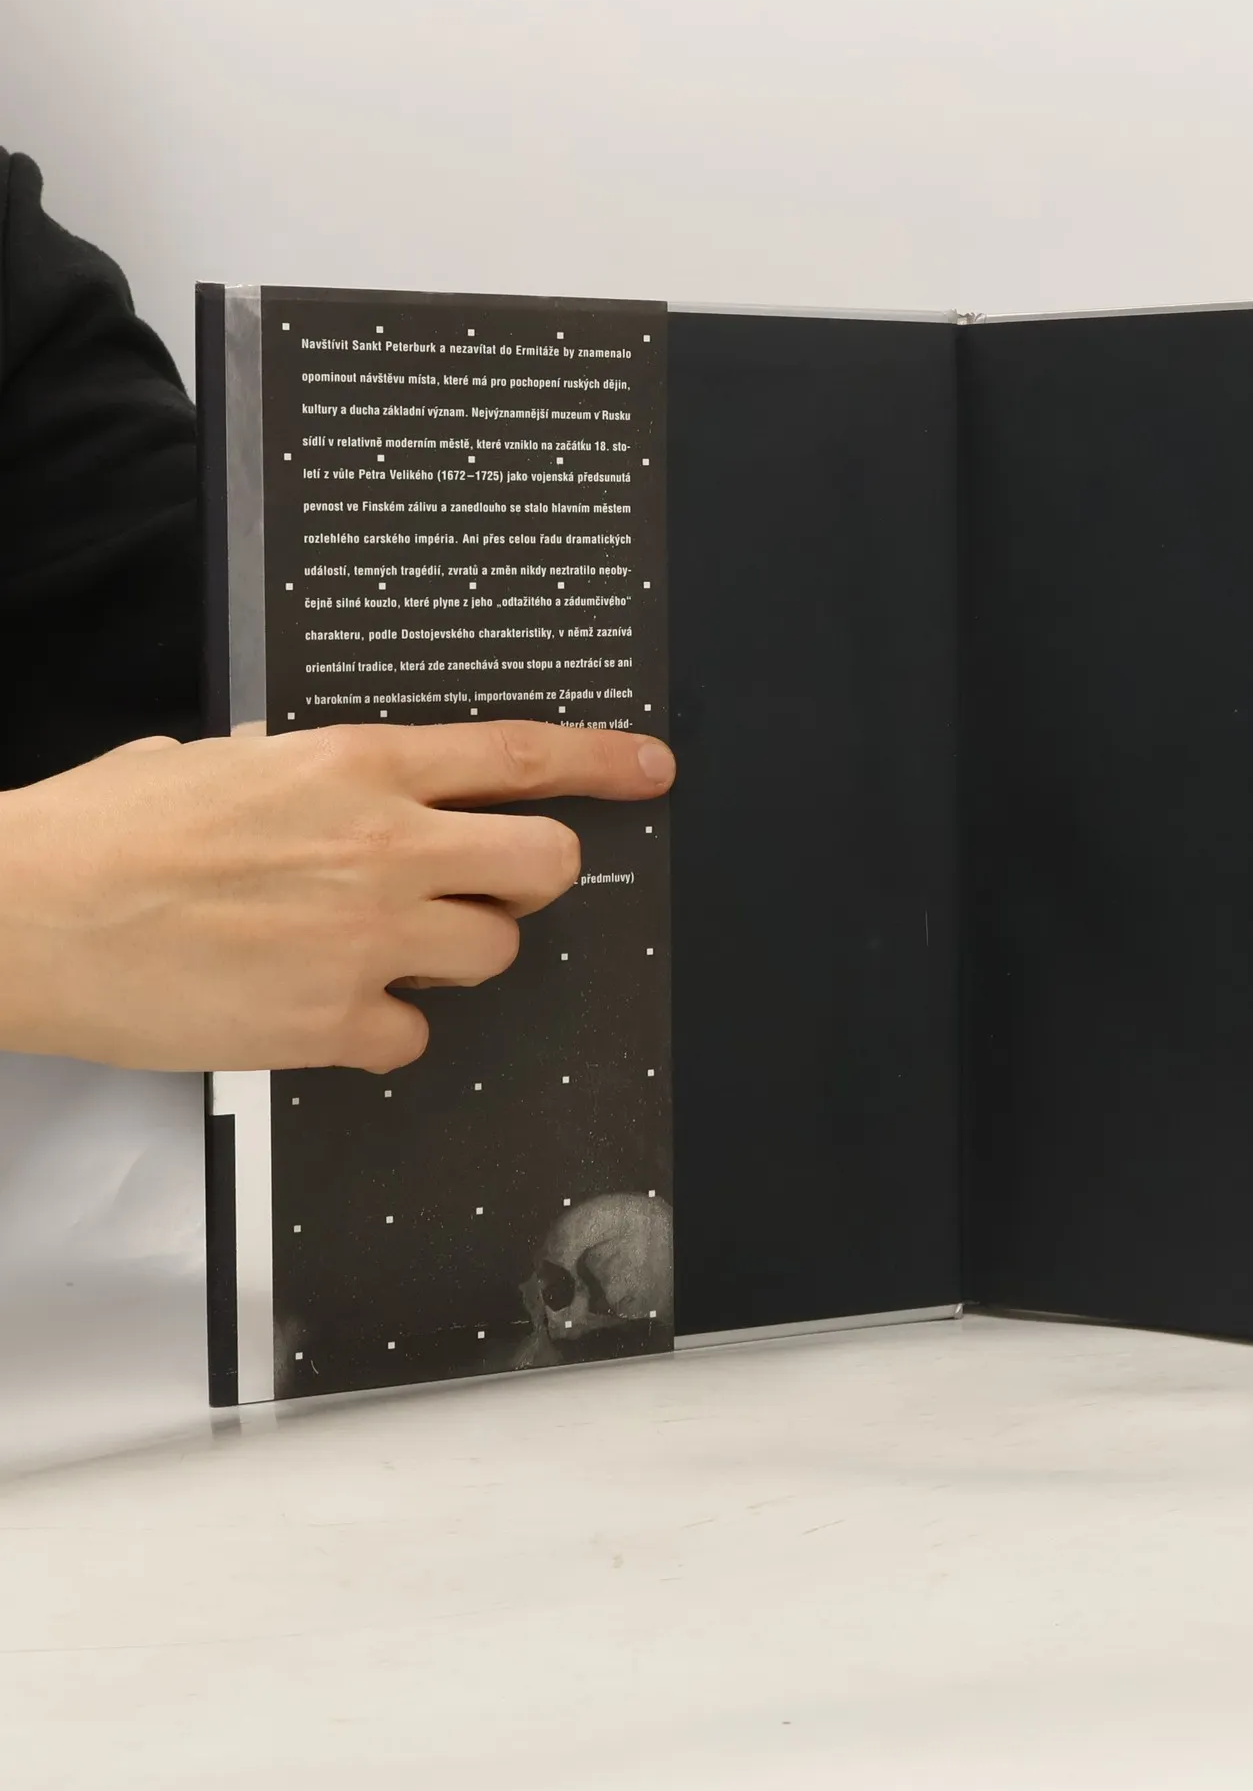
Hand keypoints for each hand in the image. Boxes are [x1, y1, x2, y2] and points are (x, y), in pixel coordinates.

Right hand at [0, 721, 675, 1071]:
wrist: (16, 914)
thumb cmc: (102, 832)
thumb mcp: (228, 762)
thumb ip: (320, 777)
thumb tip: (354, 794)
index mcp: (359, 766)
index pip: (521, 756)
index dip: (603, 762)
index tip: (650, 769)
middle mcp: (384, 847)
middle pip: (545, 866)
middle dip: (533, 879)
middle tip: (490, 888)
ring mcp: (366, 939)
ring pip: (494, 955)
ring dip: (451, 954)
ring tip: (371, 948)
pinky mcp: (331, 1022)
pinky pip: (415, 1035)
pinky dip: (382, 1029)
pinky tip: (322, 1008)